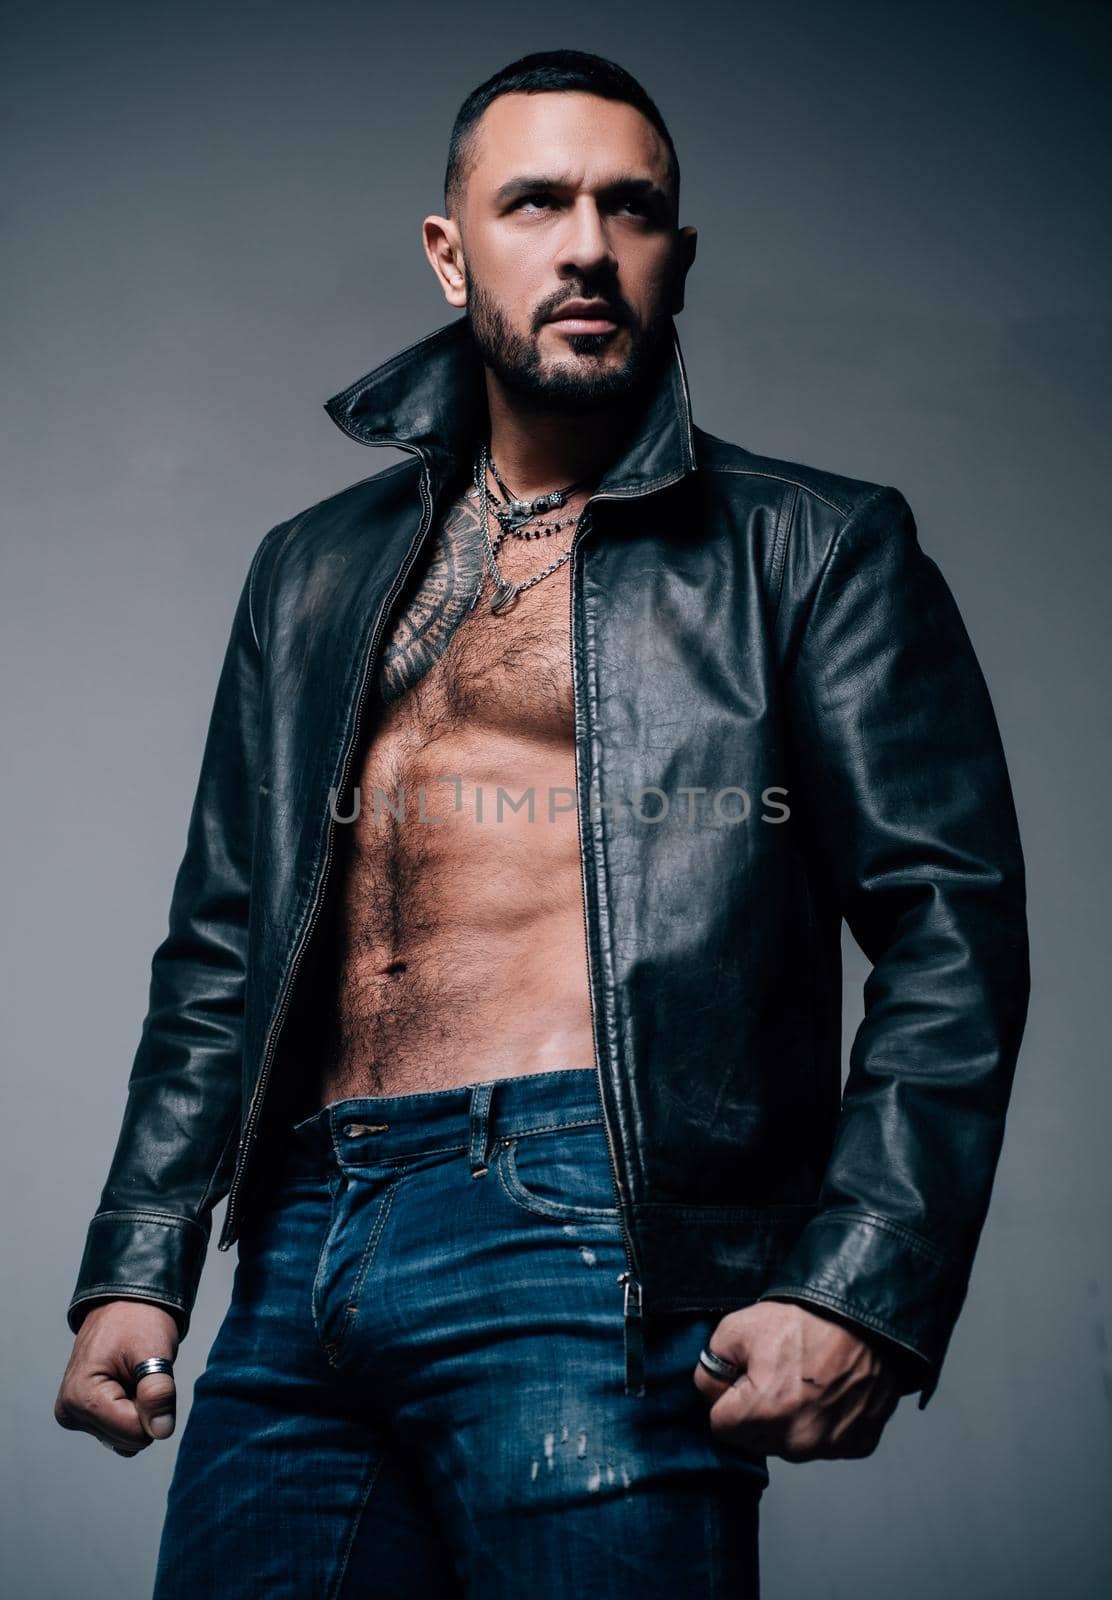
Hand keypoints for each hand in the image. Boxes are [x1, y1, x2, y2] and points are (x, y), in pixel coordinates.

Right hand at [54, 1301, 179, 1456]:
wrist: (124, 1304)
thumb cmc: (138, 1321)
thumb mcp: (154, 1351)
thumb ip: (157, 1392)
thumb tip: (162, 1431)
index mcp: (81, 1396)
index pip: (133, 1434)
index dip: (153, 1410)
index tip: (149, 1375)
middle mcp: (70, 1412)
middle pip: (128, 1440)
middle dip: (145, 1411)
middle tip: (141, 1375)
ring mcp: (73, 1415)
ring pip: (125, 1440)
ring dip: (139, 1411)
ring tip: (132, 1378)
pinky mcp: (82, 1415)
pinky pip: (119, 1432)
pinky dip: (131, 1412)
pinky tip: (126, 1386)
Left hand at [692, 1300, 900, 1461]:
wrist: (863, 1318)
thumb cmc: (805, 1320)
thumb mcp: (738, 1326)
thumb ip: (711, 1364)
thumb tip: (711, 1389)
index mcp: (764, 1412)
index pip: (720, 1427)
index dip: (726, 1399)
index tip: (743, 1380)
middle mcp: (797, 1440)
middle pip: (754, 1440)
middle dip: (755, 1414)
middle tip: (774, 1377)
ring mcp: (829, 1446)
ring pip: (789, 1445)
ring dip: (788, 1422)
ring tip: (803, 1383)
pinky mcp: (855, 1444)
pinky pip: (824, 1443)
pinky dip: (822, 1424)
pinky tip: (827, 1394)